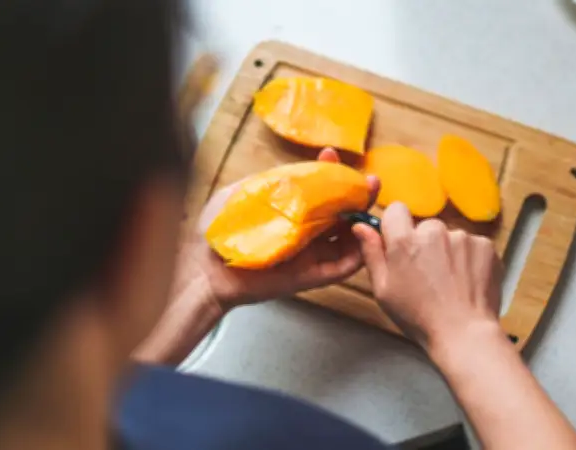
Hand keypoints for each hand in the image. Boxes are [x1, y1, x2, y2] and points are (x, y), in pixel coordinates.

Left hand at [176, 148, 379, 310]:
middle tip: (370, 180)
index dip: (331, 173)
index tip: (331, 156)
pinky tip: (365, 233)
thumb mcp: (244, 192)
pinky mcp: (311, 276)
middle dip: (358, 194)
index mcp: (292, 211)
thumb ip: (272, 181)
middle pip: (343, 213)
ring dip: (364, 220)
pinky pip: (344, 267)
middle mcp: (306, 232)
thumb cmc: (220, 231)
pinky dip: (360, 253)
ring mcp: (311, 254)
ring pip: (349, 239)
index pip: (321, 190)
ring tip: (371, 200)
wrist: (205, 268)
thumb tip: (298, 169)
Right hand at [351, 202, 504, 352]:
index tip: (401, 245)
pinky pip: (472, 245)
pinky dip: (469, 259)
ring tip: (450, 282)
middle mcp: (434, 231)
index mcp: (405, 240)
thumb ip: (372, 253)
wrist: (464, 333)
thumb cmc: (418, 316)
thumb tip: (361, 226)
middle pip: (425, 226)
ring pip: (450, 237)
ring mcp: (463, 237)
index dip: (397, 226)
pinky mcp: (486, 245)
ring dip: (448, 252)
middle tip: (428, 274)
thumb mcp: (383, 290)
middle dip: (425, 244)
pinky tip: (467, 281)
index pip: (396, 210)